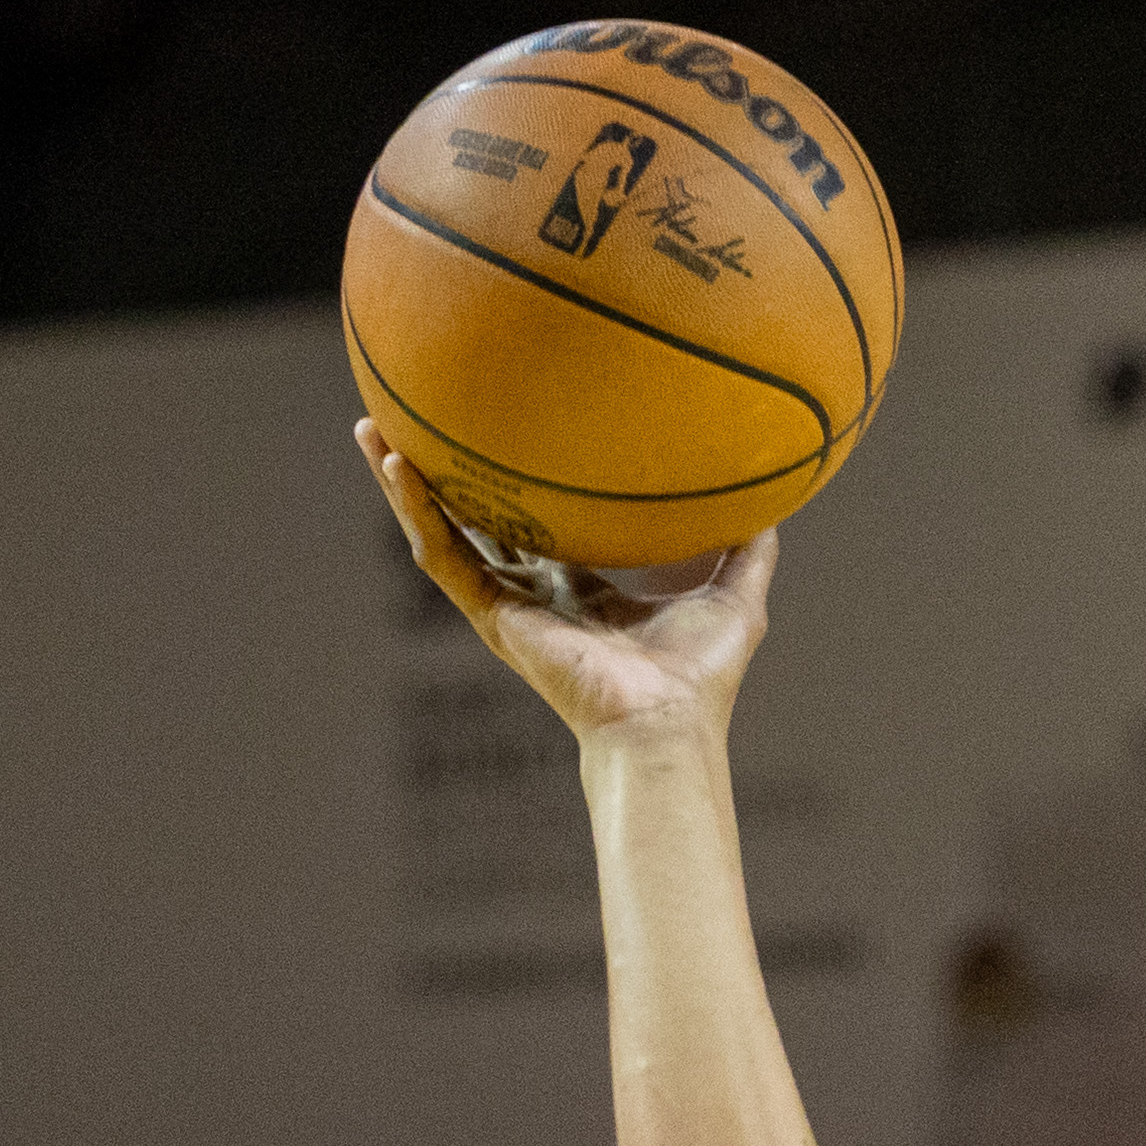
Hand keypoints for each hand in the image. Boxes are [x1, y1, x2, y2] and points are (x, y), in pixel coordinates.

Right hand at [354, 422, 772, 749]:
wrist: (668, 722)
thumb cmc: (701, 678)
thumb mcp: (735, 595)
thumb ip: (748, 548)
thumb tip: (774, 499)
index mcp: (582, 592)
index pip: (536, 529)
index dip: (516, 488)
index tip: (503, 437)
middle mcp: (536, 597)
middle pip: (475, 525)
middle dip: (444, 478)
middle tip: (413, 422)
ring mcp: (508, 609)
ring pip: (440, 535)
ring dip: (404, 485)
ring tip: (371, 430)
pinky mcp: (493, 619)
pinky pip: (441, 556)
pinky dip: (415, 511)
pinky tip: (394, 465)